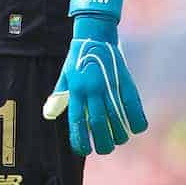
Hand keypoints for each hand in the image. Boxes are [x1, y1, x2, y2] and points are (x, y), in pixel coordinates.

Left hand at [42, 0, 147, 155]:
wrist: (96, 33)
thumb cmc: (78, 57)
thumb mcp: (66, 75)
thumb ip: (59, 96)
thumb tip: (48, 114)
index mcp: (76, 89)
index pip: (77, 120)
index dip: (80, 139)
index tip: (84, 151)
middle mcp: (92, 88)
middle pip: (99, 123)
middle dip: (103, 142)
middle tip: (105, 149)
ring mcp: (109, 84)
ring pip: (116, 117)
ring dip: (119, 134)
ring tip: (119, 139)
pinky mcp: (124, 80)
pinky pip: (133, 104)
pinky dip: (136, 118)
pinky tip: (136, 128)